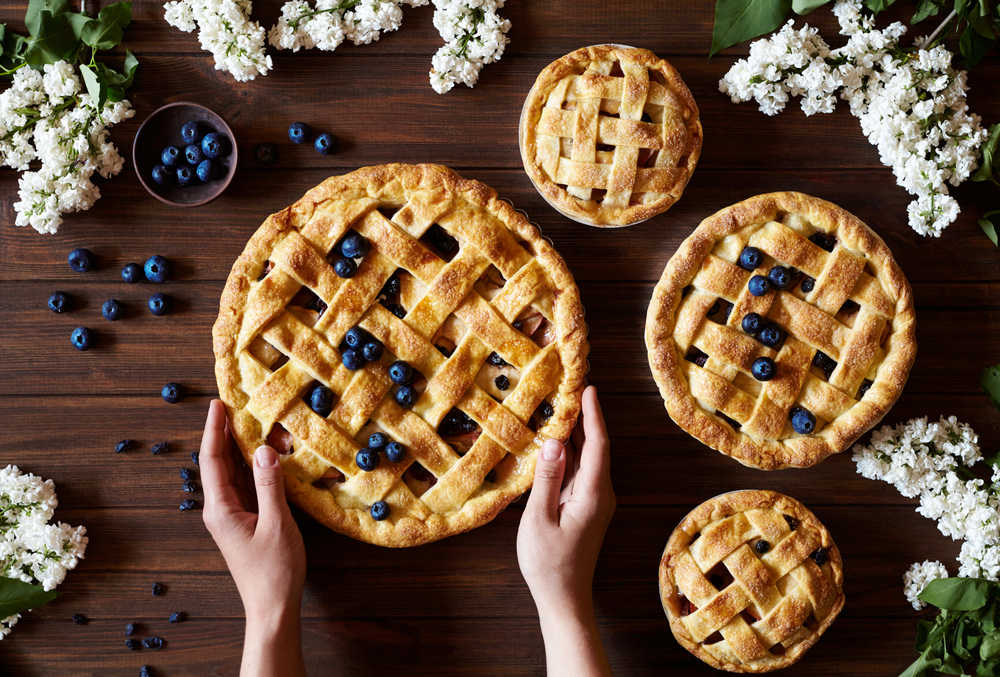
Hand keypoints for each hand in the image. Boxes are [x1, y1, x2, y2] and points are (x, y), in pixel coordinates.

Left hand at [200, 399, 306, 676]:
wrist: (271, 608)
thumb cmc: (274, 571)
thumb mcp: (276, 524)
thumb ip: (270, 485)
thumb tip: (264, 449)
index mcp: (221, 509)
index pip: (213, 460)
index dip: (215, 430)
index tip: (218, 403)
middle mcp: (220, 510)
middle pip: (218, 463)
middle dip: (225, 433)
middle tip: (235, 403)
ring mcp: (231, 516)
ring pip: (231, 473)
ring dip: (239, 448)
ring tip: (248, 420)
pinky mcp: (244, 522)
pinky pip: (244, 486)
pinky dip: (251, 466)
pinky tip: (262, 455)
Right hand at [517, 385, 615, 676]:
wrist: (564, 598)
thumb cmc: (549, 563)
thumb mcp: (540, 519)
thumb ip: (547, 479)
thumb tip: (554, 443)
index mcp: (593, 493)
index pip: (598, 444)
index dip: (593, 414)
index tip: (589, 387)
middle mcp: (601, 493)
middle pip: (597, 447)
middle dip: (586, 416)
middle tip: (573, 386)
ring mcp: (595, 501)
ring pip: (589, 458)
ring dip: (579, 433)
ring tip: (564, 405)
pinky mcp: (587, 507)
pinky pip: (582, 471)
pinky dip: (573, 452)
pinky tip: (558, 442)